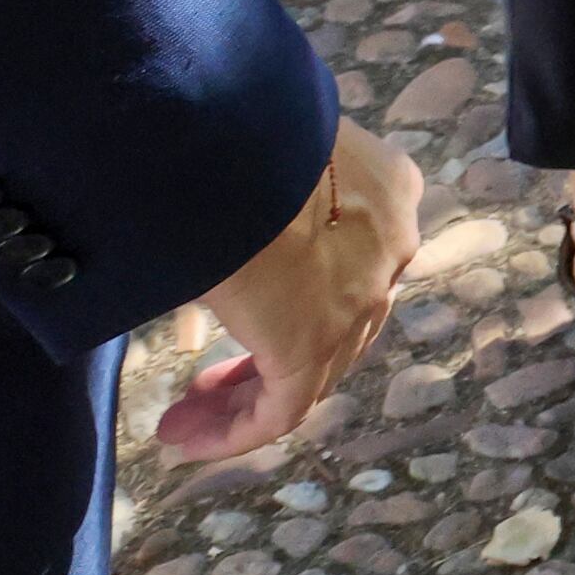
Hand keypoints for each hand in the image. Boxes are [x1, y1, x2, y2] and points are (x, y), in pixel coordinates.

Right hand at [155, 120, 420, 461]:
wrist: (220, 136)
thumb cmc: (221, 136)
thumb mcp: (255, 161)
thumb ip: (254, 200)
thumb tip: (208, 229)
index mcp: (385, 189)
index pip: (351, 262)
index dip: (295, 297)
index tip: (243, 310)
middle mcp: (389, 242)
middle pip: (338, 321)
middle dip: (269, 357)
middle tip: (207, 383)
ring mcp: (362, 294)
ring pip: (315, 366)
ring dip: (245, 397)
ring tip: (185, 421)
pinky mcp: (318, 339)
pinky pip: (288, 404)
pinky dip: (240, 428)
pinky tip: (188, 438)